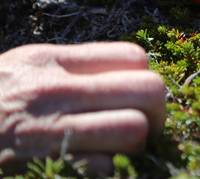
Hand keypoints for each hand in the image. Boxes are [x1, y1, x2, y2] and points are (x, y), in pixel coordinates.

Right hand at [0, 42, 165, 175]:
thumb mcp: (18, 71)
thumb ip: (70, 69)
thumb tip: (128, 75)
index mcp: (48, 63)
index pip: (133, 58)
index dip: (146, 79)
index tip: (137, 98)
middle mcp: (52, 92)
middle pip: (148, 91)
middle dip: (156, 113)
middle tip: (144, 127)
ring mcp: (46, 134)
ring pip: (135, 131)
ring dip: (135, 146)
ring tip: (119, 152)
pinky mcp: (46, 170)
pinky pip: (104, 172)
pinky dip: (108, 174)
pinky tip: (89, 171)